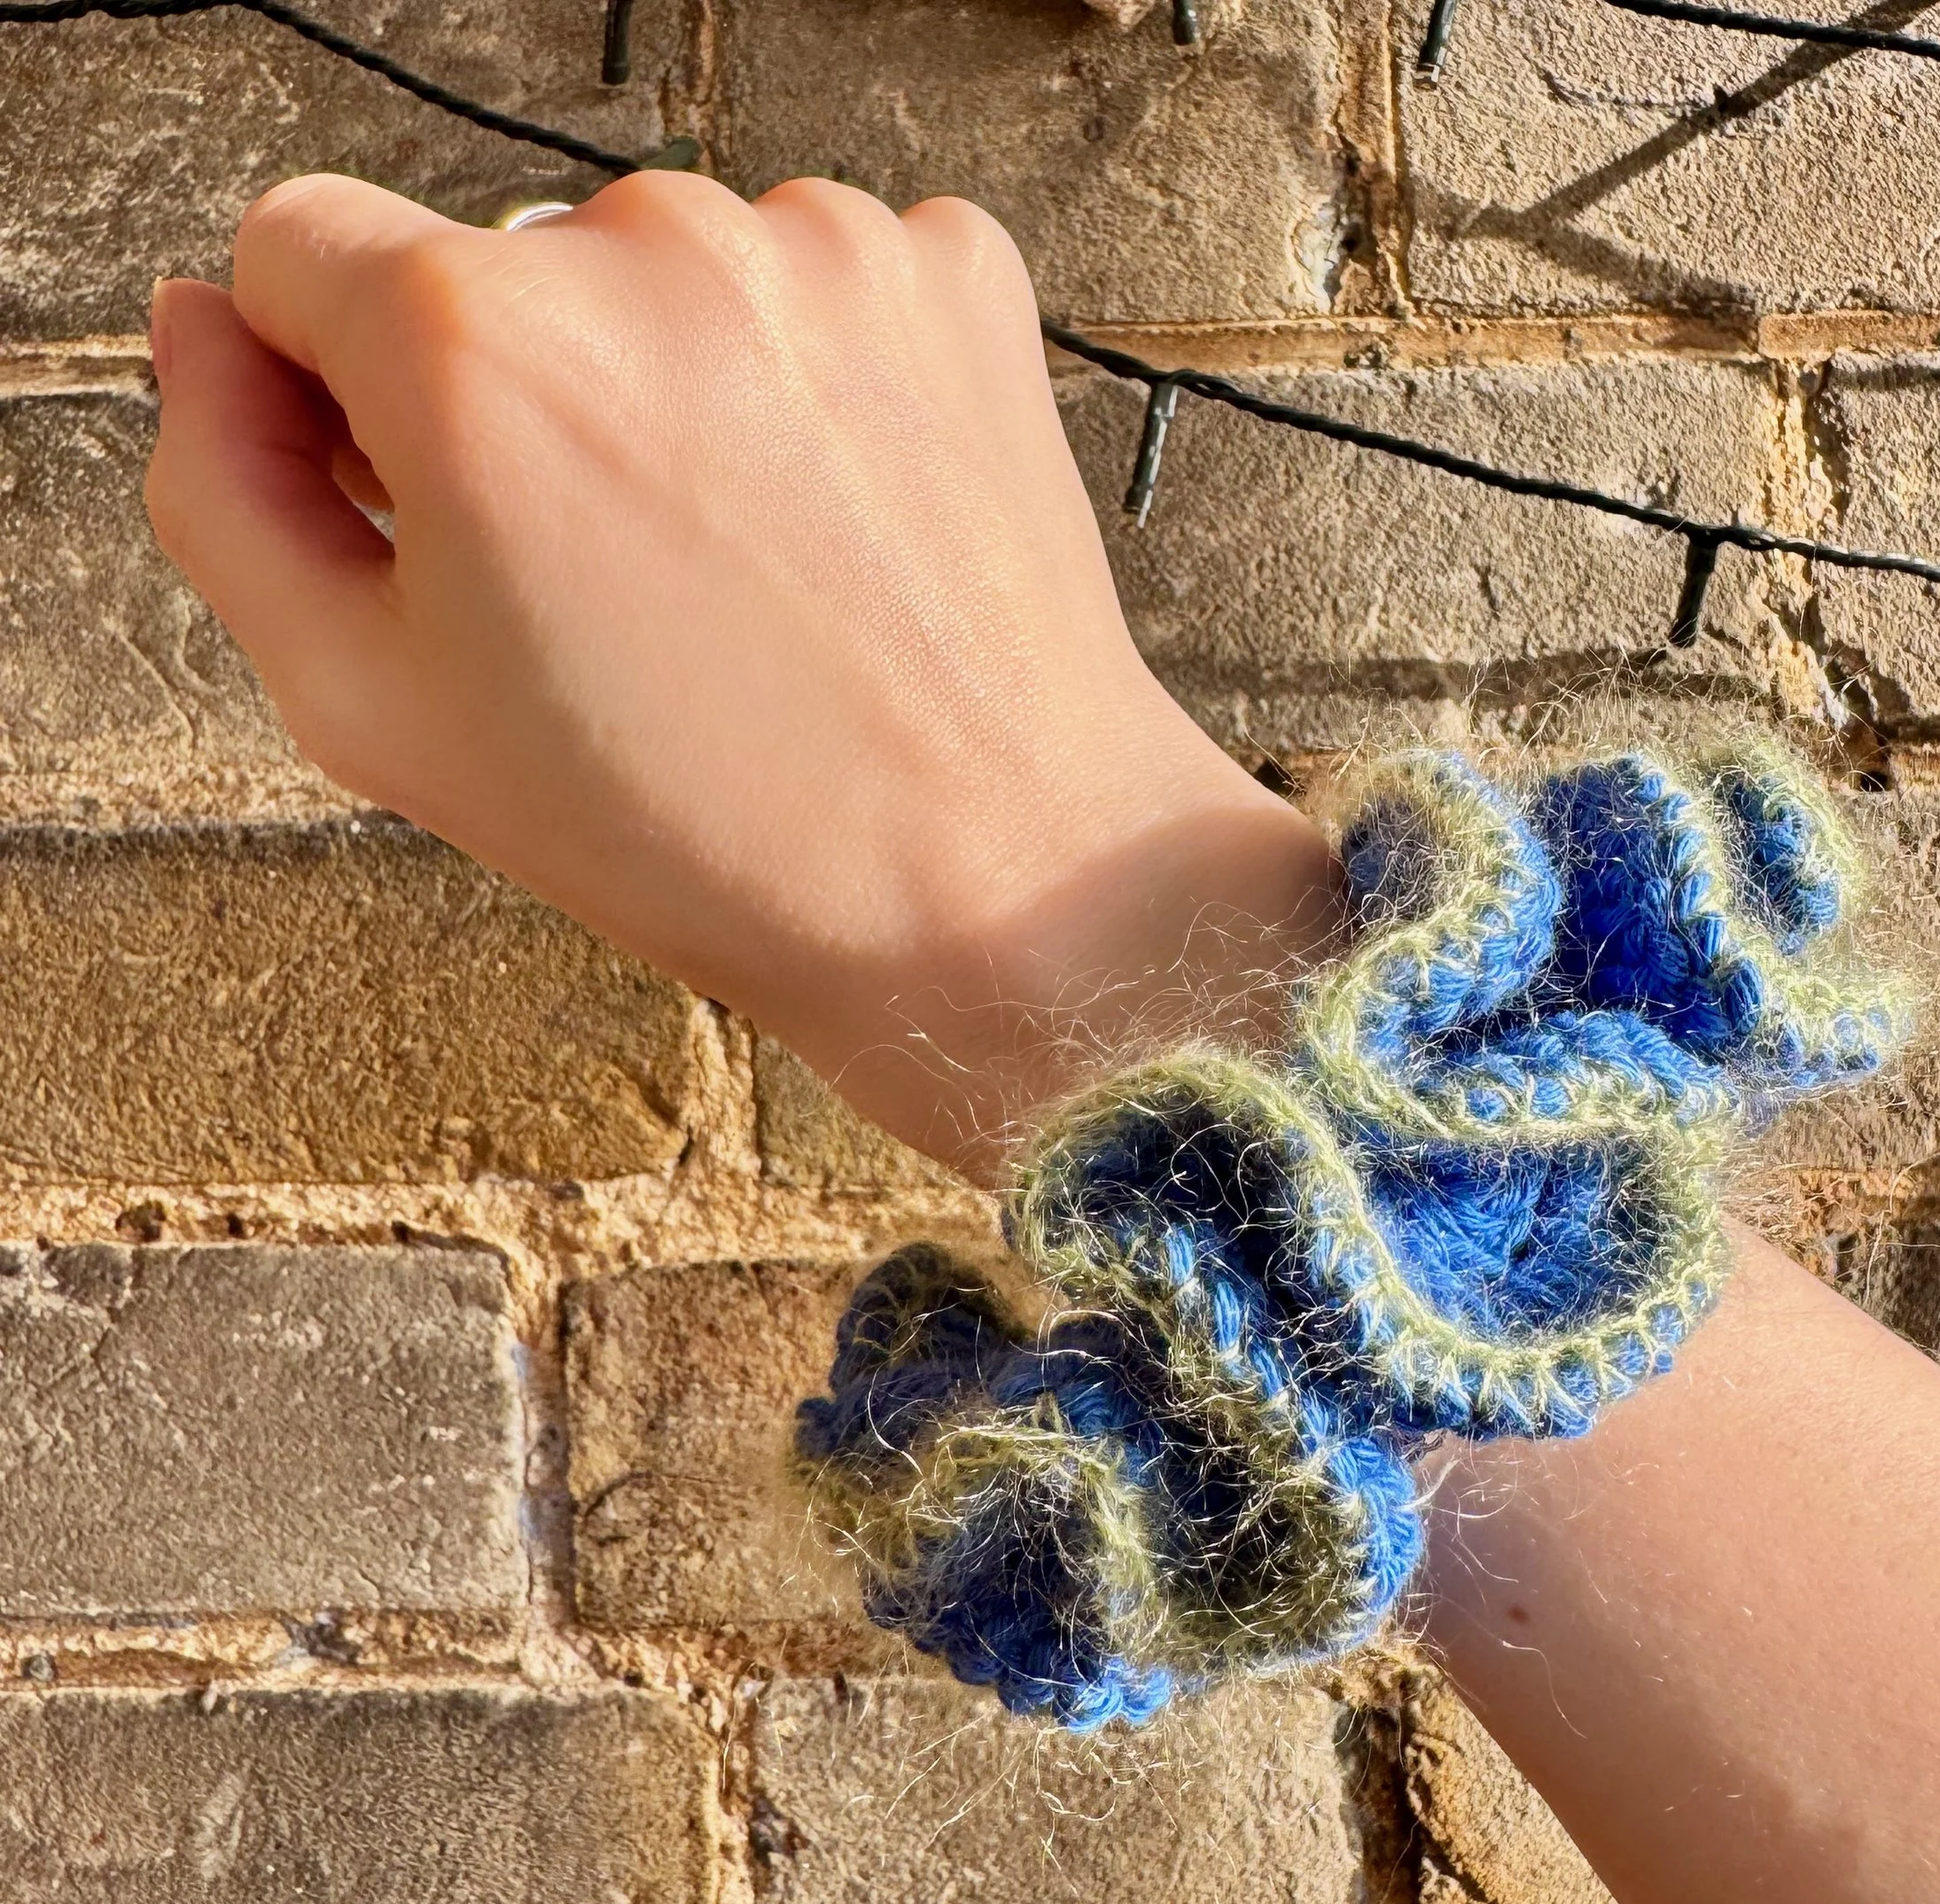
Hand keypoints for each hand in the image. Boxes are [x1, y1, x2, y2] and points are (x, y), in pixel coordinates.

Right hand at [144, 171, 1335, 1177]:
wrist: (991, 878)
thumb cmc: (703, 830)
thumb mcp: (377, 714)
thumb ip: (227, 496)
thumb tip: (205, 334)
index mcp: (471, 346)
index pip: (295, 253)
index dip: (339, 396)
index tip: (434, 510)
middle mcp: (645, 248)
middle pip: (494, 267)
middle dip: (520, 399)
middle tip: (623, 590)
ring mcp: (821, 247)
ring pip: (663, 274)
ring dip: (675, 388)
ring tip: (753, 571)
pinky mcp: (952, 273)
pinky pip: (819, 280)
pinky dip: (815, 378)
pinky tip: (845, 520)